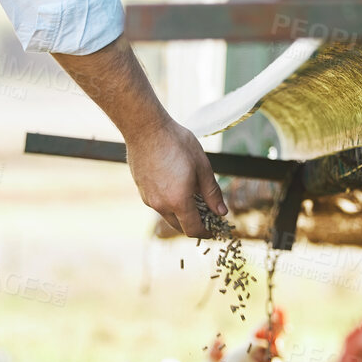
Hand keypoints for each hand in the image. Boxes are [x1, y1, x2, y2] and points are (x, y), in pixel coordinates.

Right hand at [51, 32, 229, 235]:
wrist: (145, 128)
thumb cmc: (176, 143)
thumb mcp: (202, 166)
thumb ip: (212, 193)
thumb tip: (221, 212)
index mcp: (179, 201)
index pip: (193, 230)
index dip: (206, 232)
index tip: (214, 227)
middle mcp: (161, 205)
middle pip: (180, 226)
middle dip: (194, 223)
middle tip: (207, 211)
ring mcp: (148, 198)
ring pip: (168, 214)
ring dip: (181, 211)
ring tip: (192, 193)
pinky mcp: (141, 190)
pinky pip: (158, 203)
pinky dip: (169, 201)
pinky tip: (175, 183)